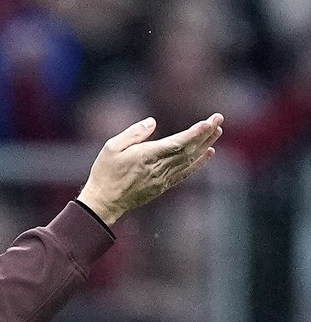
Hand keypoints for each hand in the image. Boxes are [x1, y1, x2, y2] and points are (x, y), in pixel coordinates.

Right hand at [77, 113, 223, 225]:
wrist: (104, 202)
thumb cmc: (105, 173)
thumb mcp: (111, 147)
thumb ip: (133, 133)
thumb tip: (152, 122)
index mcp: (146, 156)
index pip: (177, 143)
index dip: (195, 132)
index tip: (209, 122)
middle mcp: (158, 168)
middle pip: (188, 149)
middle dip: (205, 134)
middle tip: (218, 119)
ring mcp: (162, 178)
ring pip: (189, 160)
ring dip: (205, 145)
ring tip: (217, 132)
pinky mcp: (162, 186)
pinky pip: (185, 173)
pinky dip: (198, 163)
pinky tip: (208, 153)